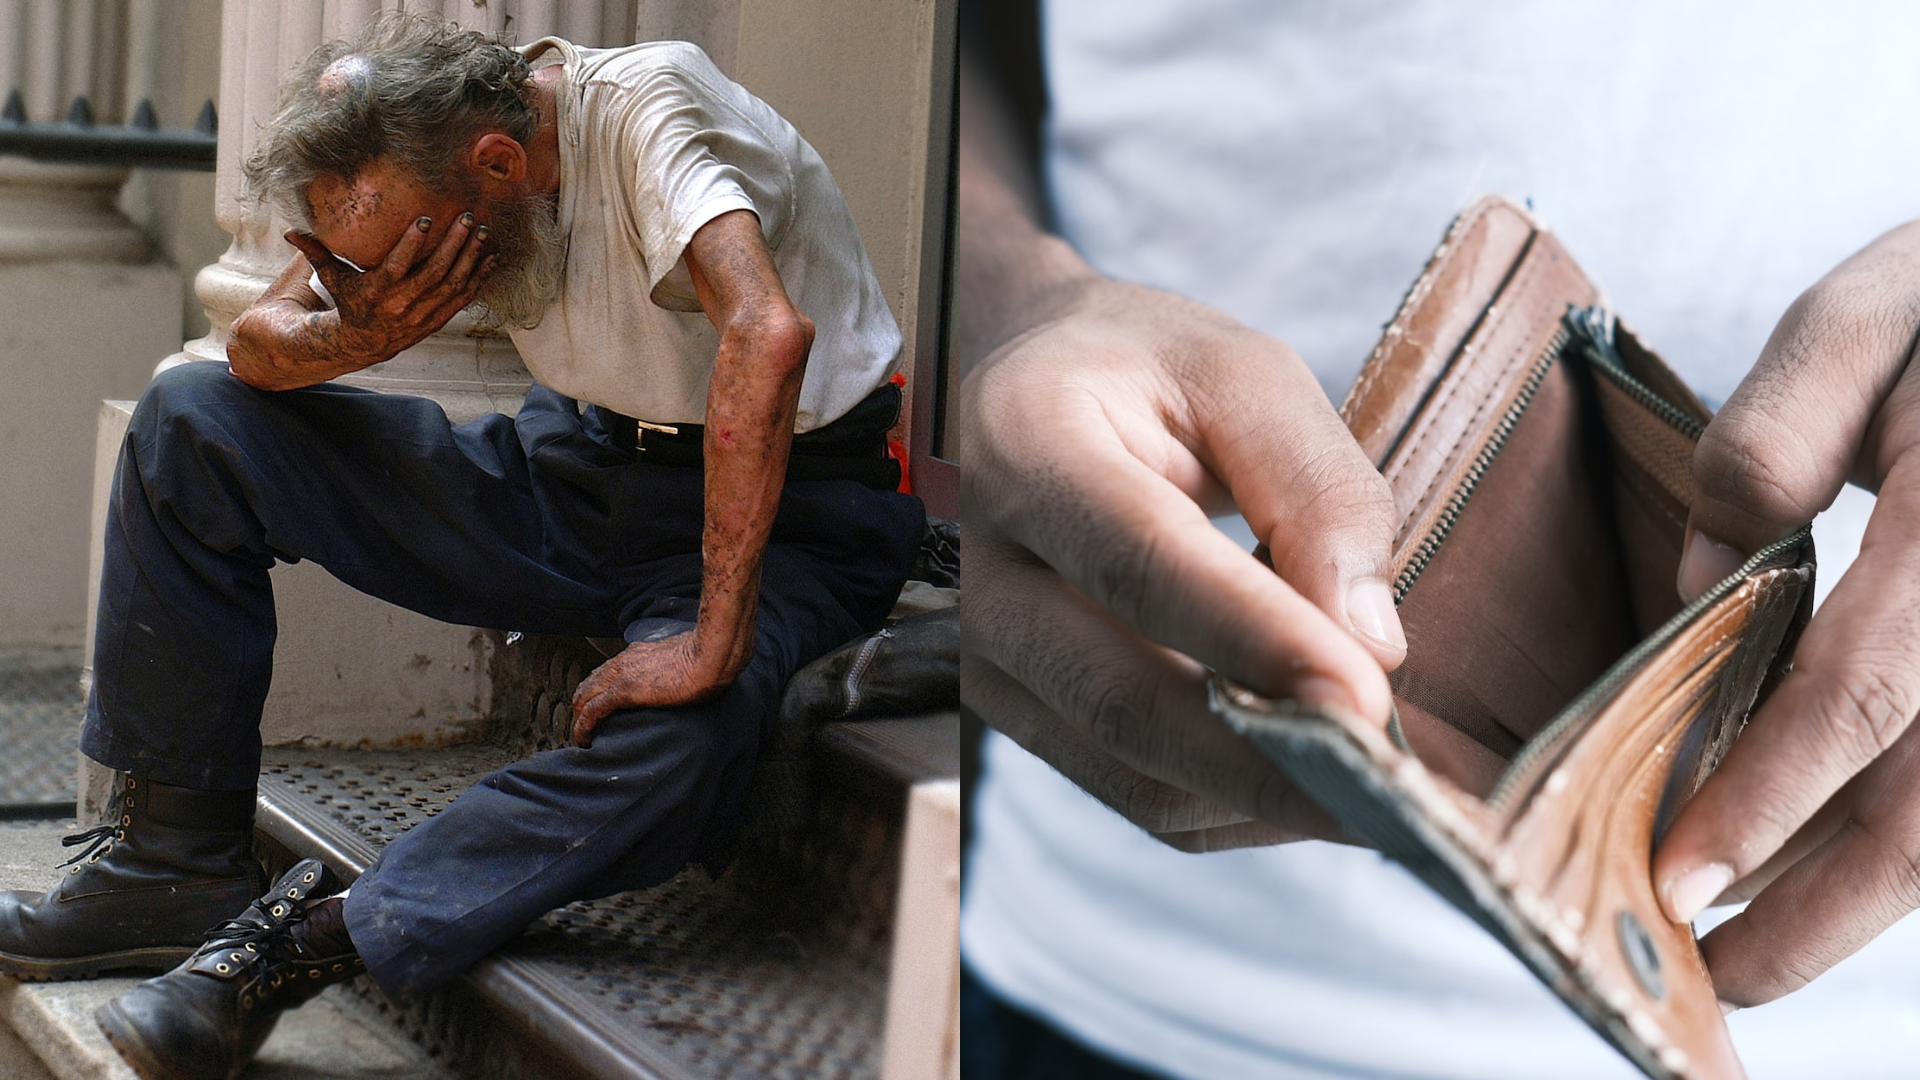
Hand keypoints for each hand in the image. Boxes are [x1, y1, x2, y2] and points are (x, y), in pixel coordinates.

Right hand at [283, 211, 492, 368]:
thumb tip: (291, 231)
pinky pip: (463, 298)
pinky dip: (479, 278)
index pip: (398, 265)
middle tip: (467, 218)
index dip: (412, 244)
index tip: (426, 220)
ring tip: (483, 233)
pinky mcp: (438, 319)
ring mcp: (423, 314)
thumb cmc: (348, 301)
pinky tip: (491, 258)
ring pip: (453, 285)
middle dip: (454, 245)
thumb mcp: (332, 278)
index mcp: (378, 291)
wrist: (363, 343)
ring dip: (471, 258)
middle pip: (434, 273)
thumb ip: (316, 253)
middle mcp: (403, 304)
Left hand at [569, 634, 726, 745]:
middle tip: (586, 729)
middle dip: (581, 708)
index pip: (605, 673)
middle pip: (587, 685)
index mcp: (636, 654)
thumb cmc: (706, 658)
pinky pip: (592, 712)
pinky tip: (584, 740)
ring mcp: (621, 675)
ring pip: (583, 698)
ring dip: (579, 719)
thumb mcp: (683, 658)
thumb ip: (672, 665)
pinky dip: (583, 727)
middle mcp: (623, 662)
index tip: (596, 710)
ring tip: (583, 738)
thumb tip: (681, 674)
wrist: (709, 657)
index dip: (596, 693)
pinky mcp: (623, 691)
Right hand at [961, 279, 1407, 850]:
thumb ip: (1315, 488)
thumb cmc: (1140, 373)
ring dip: (1268, 798)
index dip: (1254, 639)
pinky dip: (1242, 806)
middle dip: (1271, 762)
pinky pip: (1142, 799)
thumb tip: (1369, 644)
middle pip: (1122, 702)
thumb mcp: (1242, 374)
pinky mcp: (1020, 722)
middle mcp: (978, 569)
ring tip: (1378, 785)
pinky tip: (1312, 770)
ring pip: (1136, 777)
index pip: (1140, 563)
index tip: (1364, 699)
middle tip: (1396, 791)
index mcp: (1024, 444)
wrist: (1022, 399)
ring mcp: (984, 662)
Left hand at [1652, 220, 1919, 1007]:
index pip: (1866, 691)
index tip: (1682, 875)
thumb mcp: (1868, 312)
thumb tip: (1707, 572)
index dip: (1774, 795)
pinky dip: (1914, 830)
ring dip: (1869, 893)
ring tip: (1766, 945)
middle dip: (1826, 905)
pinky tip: (1838, 857)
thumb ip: (1776, 433)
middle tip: (1720, 971)